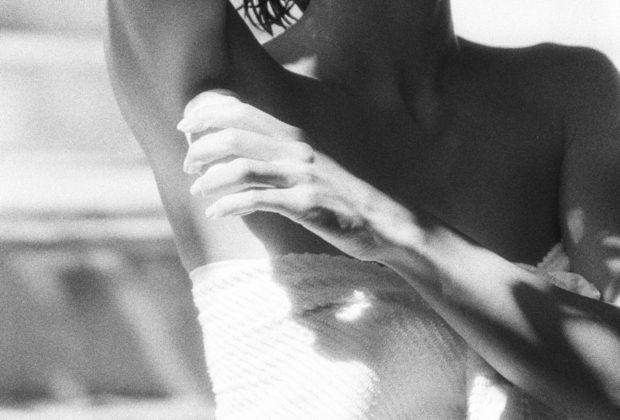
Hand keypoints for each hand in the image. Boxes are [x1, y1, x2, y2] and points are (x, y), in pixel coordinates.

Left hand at [179, 90, 420, 260]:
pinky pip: (256, 201)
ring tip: (196, 190)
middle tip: (187, 164)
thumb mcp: (315, 165)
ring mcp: (302, 178)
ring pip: (241, 168)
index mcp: (297, 138)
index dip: (209, 114)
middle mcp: (297, 152)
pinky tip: (216, 212)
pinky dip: (229, 205)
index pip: (244, 112)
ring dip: (210, 178)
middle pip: (236, 136)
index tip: (186, 124)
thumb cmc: (345, 197)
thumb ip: (284, 155)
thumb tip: (247, 153)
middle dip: (201, 147)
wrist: (386, 222)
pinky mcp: (305, 205)